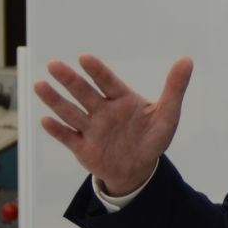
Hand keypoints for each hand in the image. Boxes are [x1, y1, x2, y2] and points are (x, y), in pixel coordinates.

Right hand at [34, 54, 192, 195]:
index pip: (107, 81)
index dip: (96, 70)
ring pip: (70, 112)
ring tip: (40, 85)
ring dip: (55, 100)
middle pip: (83, 93)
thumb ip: (175, 88)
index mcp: (121, 99)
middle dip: (69, 79)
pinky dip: (57, 130)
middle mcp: (102, 110)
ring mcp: (91, 128)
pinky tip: (45, 120)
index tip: (84, 58)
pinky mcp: (83, 148)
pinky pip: (68, 137)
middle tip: (54, 65)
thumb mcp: (167, 114)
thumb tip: (187, 60)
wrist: (139, 169)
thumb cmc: (152, 137)